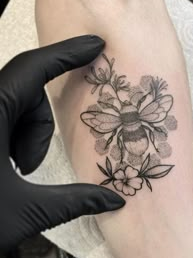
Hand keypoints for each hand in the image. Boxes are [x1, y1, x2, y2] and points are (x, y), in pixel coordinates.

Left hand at [0, 36, 124, 252]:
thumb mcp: (27, 210)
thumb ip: (76, 201)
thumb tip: (116, 200)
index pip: (32, 69)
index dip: (67, 54)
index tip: (95, 46)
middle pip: (24, 91)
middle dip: (39, 126)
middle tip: (28, 166)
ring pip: (14, 104)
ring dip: (25, 135)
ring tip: (15, 172)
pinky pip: (3, 115)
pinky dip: (13, 134)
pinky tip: (7, 164)